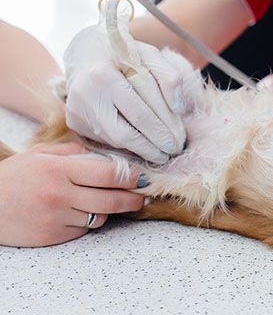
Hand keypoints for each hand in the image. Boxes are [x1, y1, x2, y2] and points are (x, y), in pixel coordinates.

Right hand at [0, 143, 144, 246]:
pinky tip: (81, 212)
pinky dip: (88, 221)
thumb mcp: (41, 155)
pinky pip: (84, 229)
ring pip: (101, 216)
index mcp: (59, 170)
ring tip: (112, 201)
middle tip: (143, 196)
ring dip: (110, 209)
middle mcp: (60, 195)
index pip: (109, 173)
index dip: (131, 176)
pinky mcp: (53, 237)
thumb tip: (107, 156)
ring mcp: (57, 218)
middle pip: (112, 199)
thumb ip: (75, 153)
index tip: (143, 177)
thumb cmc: (12, 177)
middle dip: (133, 199)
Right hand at [64, 25, 185, 163]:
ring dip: (140, 148)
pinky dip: (125, 143)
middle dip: (152, 147)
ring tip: (160, 151)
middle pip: (124, 133)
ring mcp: (77, 110)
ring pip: (114, 140)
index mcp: (104, 75)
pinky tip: (141, 142)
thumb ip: (170, 76)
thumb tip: (179, 108)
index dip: (161, 132)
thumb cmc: (124, 52)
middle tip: (171, 152)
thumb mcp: (150, 55)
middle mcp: (85, 95)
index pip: (139, 113)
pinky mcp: (74, 120)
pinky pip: (104, 138)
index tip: (179, 142)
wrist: (85, 50)